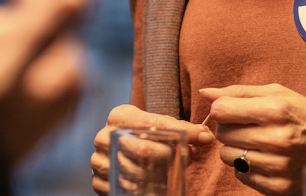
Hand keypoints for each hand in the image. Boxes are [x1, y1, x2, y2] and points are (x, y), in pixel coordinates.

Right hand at [91, 104, 214, 194]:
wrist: (116, 147)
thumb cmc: (141, 135)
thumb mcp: (155, 125)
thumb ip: (179, 128)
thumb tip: (206, 137)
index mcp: (119, 116)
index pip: (153, 124)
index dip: (182, 131)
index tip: (204, 137)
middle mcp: (105, 136)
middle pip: (145, 150)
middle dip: (172, 156)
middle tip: (188, 157)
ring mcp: (100, 160)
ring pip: (138, 173)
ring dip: (162, 176)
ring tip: (173, 170)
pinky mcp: (99, 180)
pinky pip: (126, 188)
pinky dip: (144, 190)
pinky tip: (153, 184)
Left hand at [203, 84, 305, 195]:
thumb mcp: (279, 94)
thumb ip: (239, 92)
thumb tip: (204, 93)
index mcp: (276, 111)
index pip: (220, 110)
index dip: (223, 109)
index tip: (234, 110)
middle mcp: (276, 139)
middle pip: (222, 133)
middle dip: (230, 128)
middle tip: (251, 127)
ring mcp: (277, 166)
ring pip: (227, 156)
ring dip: (236, 148)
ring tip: (257, 143)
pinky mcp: (277, 187)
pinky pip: (240, 174)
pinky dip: (247, 166)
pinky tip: (265, 159)